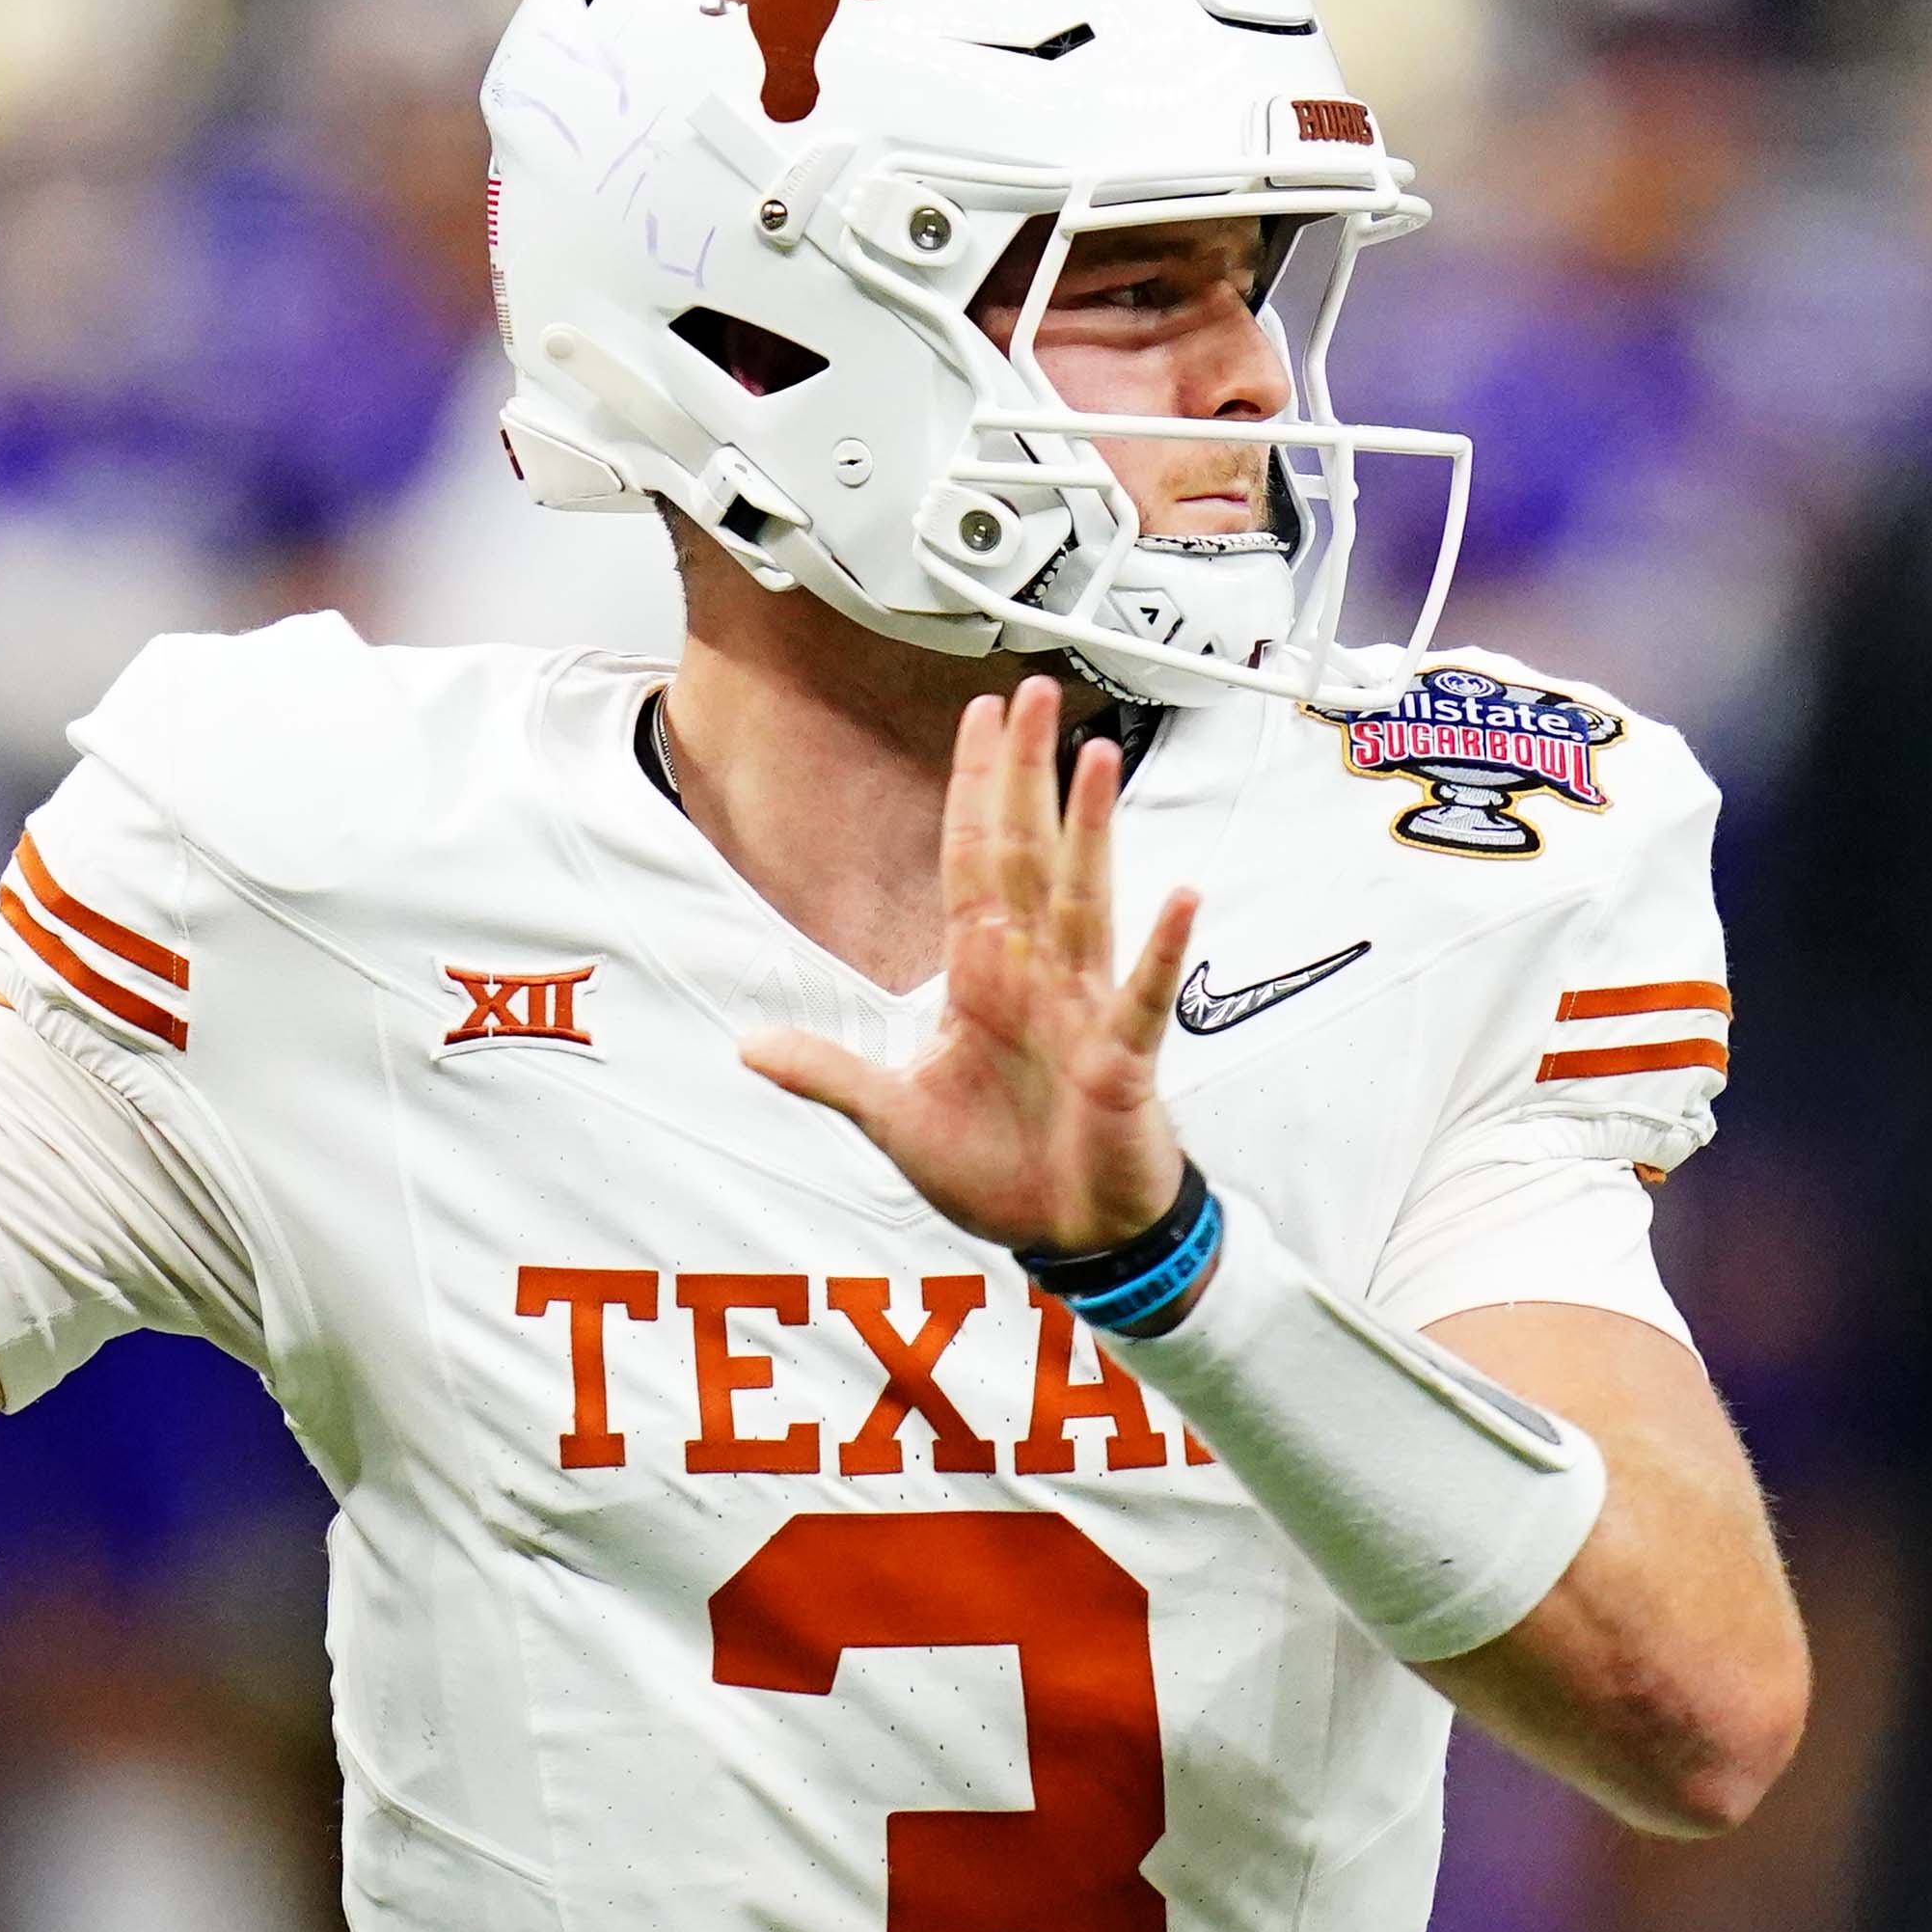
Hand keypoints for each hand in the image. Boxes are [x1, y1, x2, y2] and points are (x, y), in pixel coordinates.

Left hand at [744, 677, 1199, 1253]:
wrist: (1070, 1236)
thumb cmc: (999, 1173)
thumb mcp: (895, 1121)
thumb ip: (832, 1075)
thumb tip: (750, 1049)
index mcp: (983, 978)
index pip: (975, 862)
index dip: (973, 792)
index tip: (978, 721)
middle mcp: (1037, 976)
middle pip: (1031, 855)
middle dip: (1028, 776)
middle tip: (1034, 695)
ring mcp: (1085, 1009)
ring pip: (1087, 900)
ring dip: (1092, 830)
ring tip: (1097, 758)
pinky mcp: (1123, 1057)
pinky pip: (1142, 994)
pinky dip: (1160, 949)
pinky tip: (1181, 896)